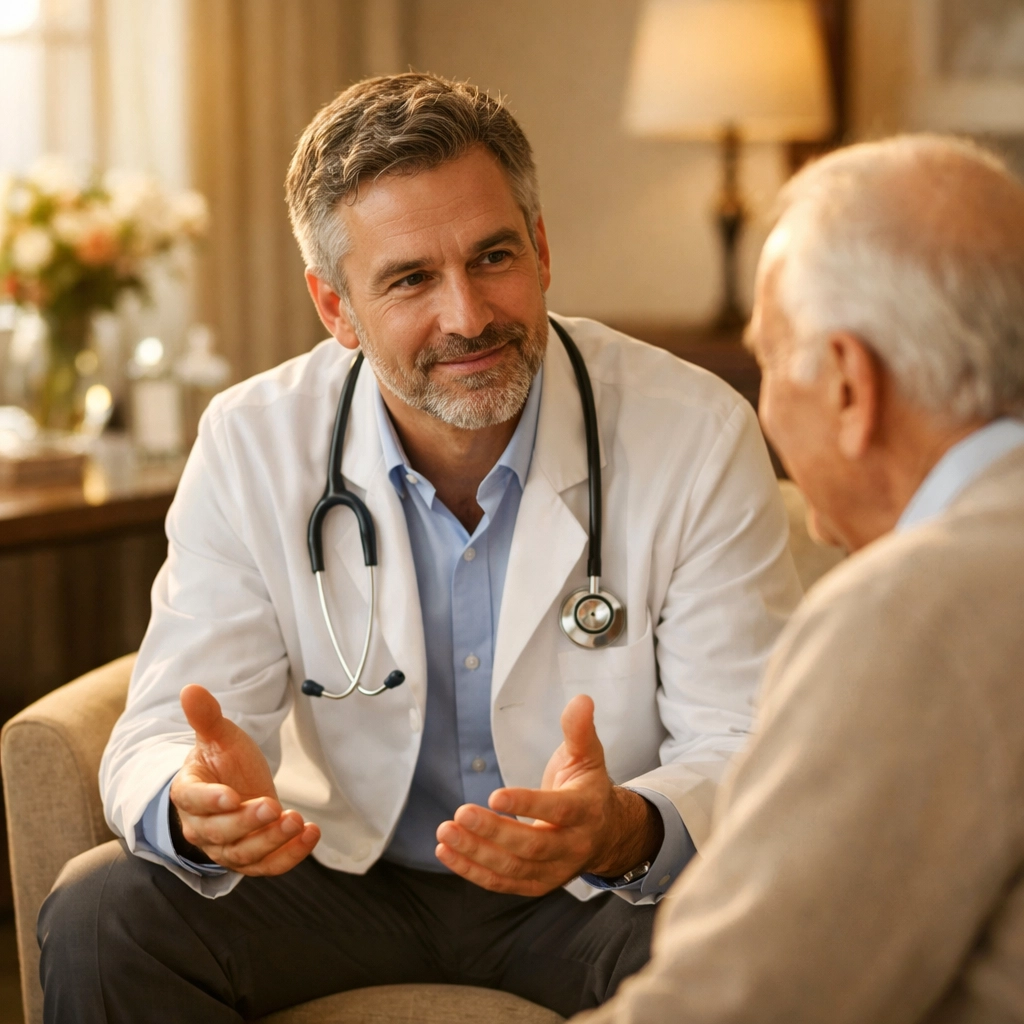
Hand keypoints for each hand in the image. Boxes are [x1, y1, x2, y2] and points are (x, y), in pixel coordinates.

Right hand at [169, 685, 320, 874]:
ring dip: (272, 841)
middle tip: (274, 808)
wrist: (234, 786)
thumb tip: (191, 688)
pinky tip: (312, 835)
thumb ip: (207, 717)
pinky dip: (290, 856)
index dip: (210, 801)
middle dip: (248, 822)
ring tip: (298, 821)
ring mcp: (226, 847)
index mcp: (188, 793)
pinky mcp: (251, 858)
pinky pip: (267, 866)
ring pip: (244, 854)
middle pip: (220, 833)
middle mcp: (202, 827)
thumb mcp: (219, 736)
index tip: (232, 796)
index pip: (193, 801)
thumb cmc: (223, 761)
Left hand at [435, 694, 663, 895]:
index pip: (557, 811)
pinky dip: (471, 870)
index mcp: (586, 811)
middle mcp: (572, 846)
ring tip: (446, 832)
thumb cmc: (588, 788)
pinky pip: (501, 882)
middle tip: (460, 813)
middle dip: (493, 831)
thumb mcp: (588, 756)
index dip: (526, 804)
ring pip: (512, 868)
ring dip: (475, 852)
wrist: (606, 833)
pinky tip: (446, 851)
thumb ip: (579, 730)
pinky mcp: (536, 884)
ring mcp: (554, 870)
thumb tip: (581, 700)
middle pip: (531, 846)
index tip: (495, 795)